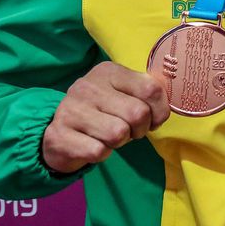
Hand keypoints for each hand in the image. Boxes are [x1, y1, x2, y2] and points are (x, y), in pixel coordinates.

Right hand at [41, 61, 169, 173]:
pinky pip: (99, 152)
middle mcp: (87, 86)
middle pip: (138, 114)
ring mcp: (70, 110)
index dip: (160, 111)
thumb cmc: (102, 111)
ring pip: (118, 133)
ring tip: (109, 136)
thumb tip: (166, 108)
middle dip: (140, 129)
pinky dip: (102, 154)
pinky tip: (93, 144)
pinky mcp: (59, 136)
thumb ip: (146, 93)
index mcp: (108, 72)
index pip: (151, 89)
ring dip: (120, 142)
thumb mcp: (123, 93)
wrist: (59, 131)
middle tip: (130, 130)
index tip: (153, 119)